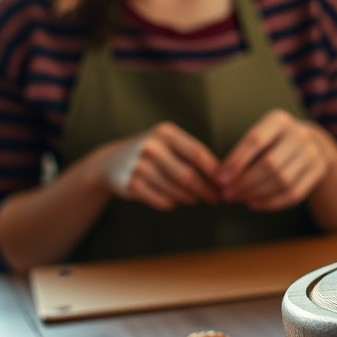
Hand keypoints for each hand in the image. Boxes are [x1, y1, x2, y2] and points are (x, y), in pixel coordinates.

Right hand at [98, 122, 220, 210]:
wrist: (110, 161)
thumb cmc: (151, 152)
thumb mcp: (168, 143)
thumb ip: (192, 155)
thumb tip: (223, 177)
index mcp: (165, 133)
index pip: (198, 153)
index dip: (214, 171)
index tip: (226, 183)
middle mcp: (151, 147)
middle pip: (188, 176)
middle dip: (206, 190)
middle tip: (217, 198)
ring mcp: (139, 166)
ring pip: (176, 191)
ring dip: (191, 198)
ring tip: (197, 198)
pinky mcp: (131, 185)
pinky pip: (163, 201)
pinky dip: (173, 203)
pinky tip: (174, 200)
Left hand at [216, 109, 331, 210]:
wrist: (314, 143)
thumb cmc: (275, 140)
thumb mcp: (262, 133)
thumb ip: (242, 151)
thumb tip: (220, 176)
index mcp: (279, 120)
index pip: (255, 140)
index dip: (236, 161)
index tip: (220, 179)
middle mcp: (299, 134)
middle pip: (270, 164)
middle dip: (245, 182)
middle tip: (227, 194)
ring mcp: (313, 153)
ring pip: (282, 181)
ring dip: (256, 194)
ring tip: (238, 199)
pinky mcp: (319, 171)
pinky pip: (294, 193)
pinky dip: (272, 203)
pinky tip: (254, 204)